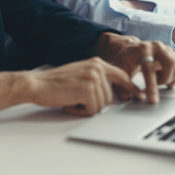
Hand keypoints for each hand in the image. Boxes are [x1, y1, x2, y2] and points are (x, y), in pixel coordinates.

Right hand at [26, 57, 142, 115]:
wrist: (36, 84)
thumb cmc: (54, 82)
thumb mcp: (80, 73)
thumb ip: (96, 77)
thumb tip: (107, 91)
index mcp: (97, 63)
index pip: (121, 75)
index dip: (130, 87)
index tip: (139, 95)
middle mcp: (98, 68)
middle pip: (109, 96)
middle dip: (93, 103)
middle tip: (75, 98)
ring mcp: (94, 78)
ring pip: (101, 104)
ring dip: (86, 107)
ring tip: (70, 99)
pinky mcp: (88, 90)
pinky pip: (93, 110)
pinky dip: (80, 111)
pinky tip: (69, 103)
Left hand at [99, 35, 174, 102]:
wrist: (130, 48)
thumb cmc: (126, 59)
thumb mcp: (120, 70)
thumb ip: (121, 84)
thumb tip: (125, 97)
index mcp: (143, 49)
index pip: (150, 69)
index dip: (152, 86)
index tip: (153, 99)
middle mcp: (157, 47)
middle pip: (171, 63)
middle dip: (165, 79)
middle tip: (155, 85)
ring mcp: (166, 49)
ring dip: (169, 78)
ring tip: (157, 79)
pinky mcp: (172, 54)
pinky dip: (173, 77)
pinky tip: (161, 76)